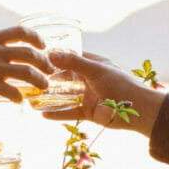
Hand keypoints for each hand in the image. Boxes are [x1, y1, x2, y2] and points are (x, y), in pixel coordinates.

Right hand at [0, 27, 51, 108]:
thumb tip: (10, 53)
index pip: (21, 31)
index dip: (37, 38)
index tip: (44, 47)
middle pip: (30, 53)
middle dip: (45, 63)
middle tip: (50, 71)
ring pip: (27, 73)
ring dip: (39, 81)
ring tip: (43, 87)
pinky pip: (14, 92)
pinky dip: (20, 97)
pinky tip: (20, 100)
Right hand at [41, 51, 167, 134]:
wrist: (137, 110)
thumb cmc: (119, 84)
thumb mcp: (95, 69)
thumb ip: (73, 62)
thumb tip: (51, 54)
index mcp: (94, 64)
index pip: (73, 57)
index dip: (58, 57)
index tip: (39, 57)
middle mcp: (90, 79)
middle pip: (66, 77)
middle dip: (51, 78)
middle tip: (31, 77)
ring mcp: (89, 96)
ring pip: (66, 95)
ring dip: (51, 96)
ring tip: (32, 96)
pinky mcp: (88, 112)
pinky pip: (69, 112)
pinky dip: (57, 113)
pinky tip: (42, 114)